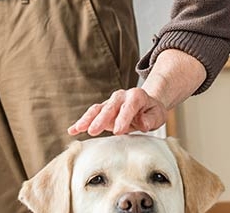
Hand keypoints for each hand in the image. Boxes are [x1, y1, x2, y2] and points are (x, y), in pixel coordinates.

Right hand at [68, 49, 206, 135]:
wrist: (147, 104)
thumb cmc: (152, 111)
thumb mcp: (157, 115)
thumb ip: (150, 119)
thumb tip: (143, 123)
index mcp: (136, 96)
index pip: (129, 107)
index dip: (123, 118)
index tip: (118, 132)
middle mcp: (121, 97)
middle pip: (110, 107)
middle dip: (101, 119)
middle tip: (94, 131)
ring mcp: (110, 103)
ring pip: (97, 110)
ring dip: (87, 120)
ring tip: (78, 129)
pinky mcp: (103, 110)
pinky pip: (91, 115)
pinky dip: (82, 122)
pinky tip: (72, 130)